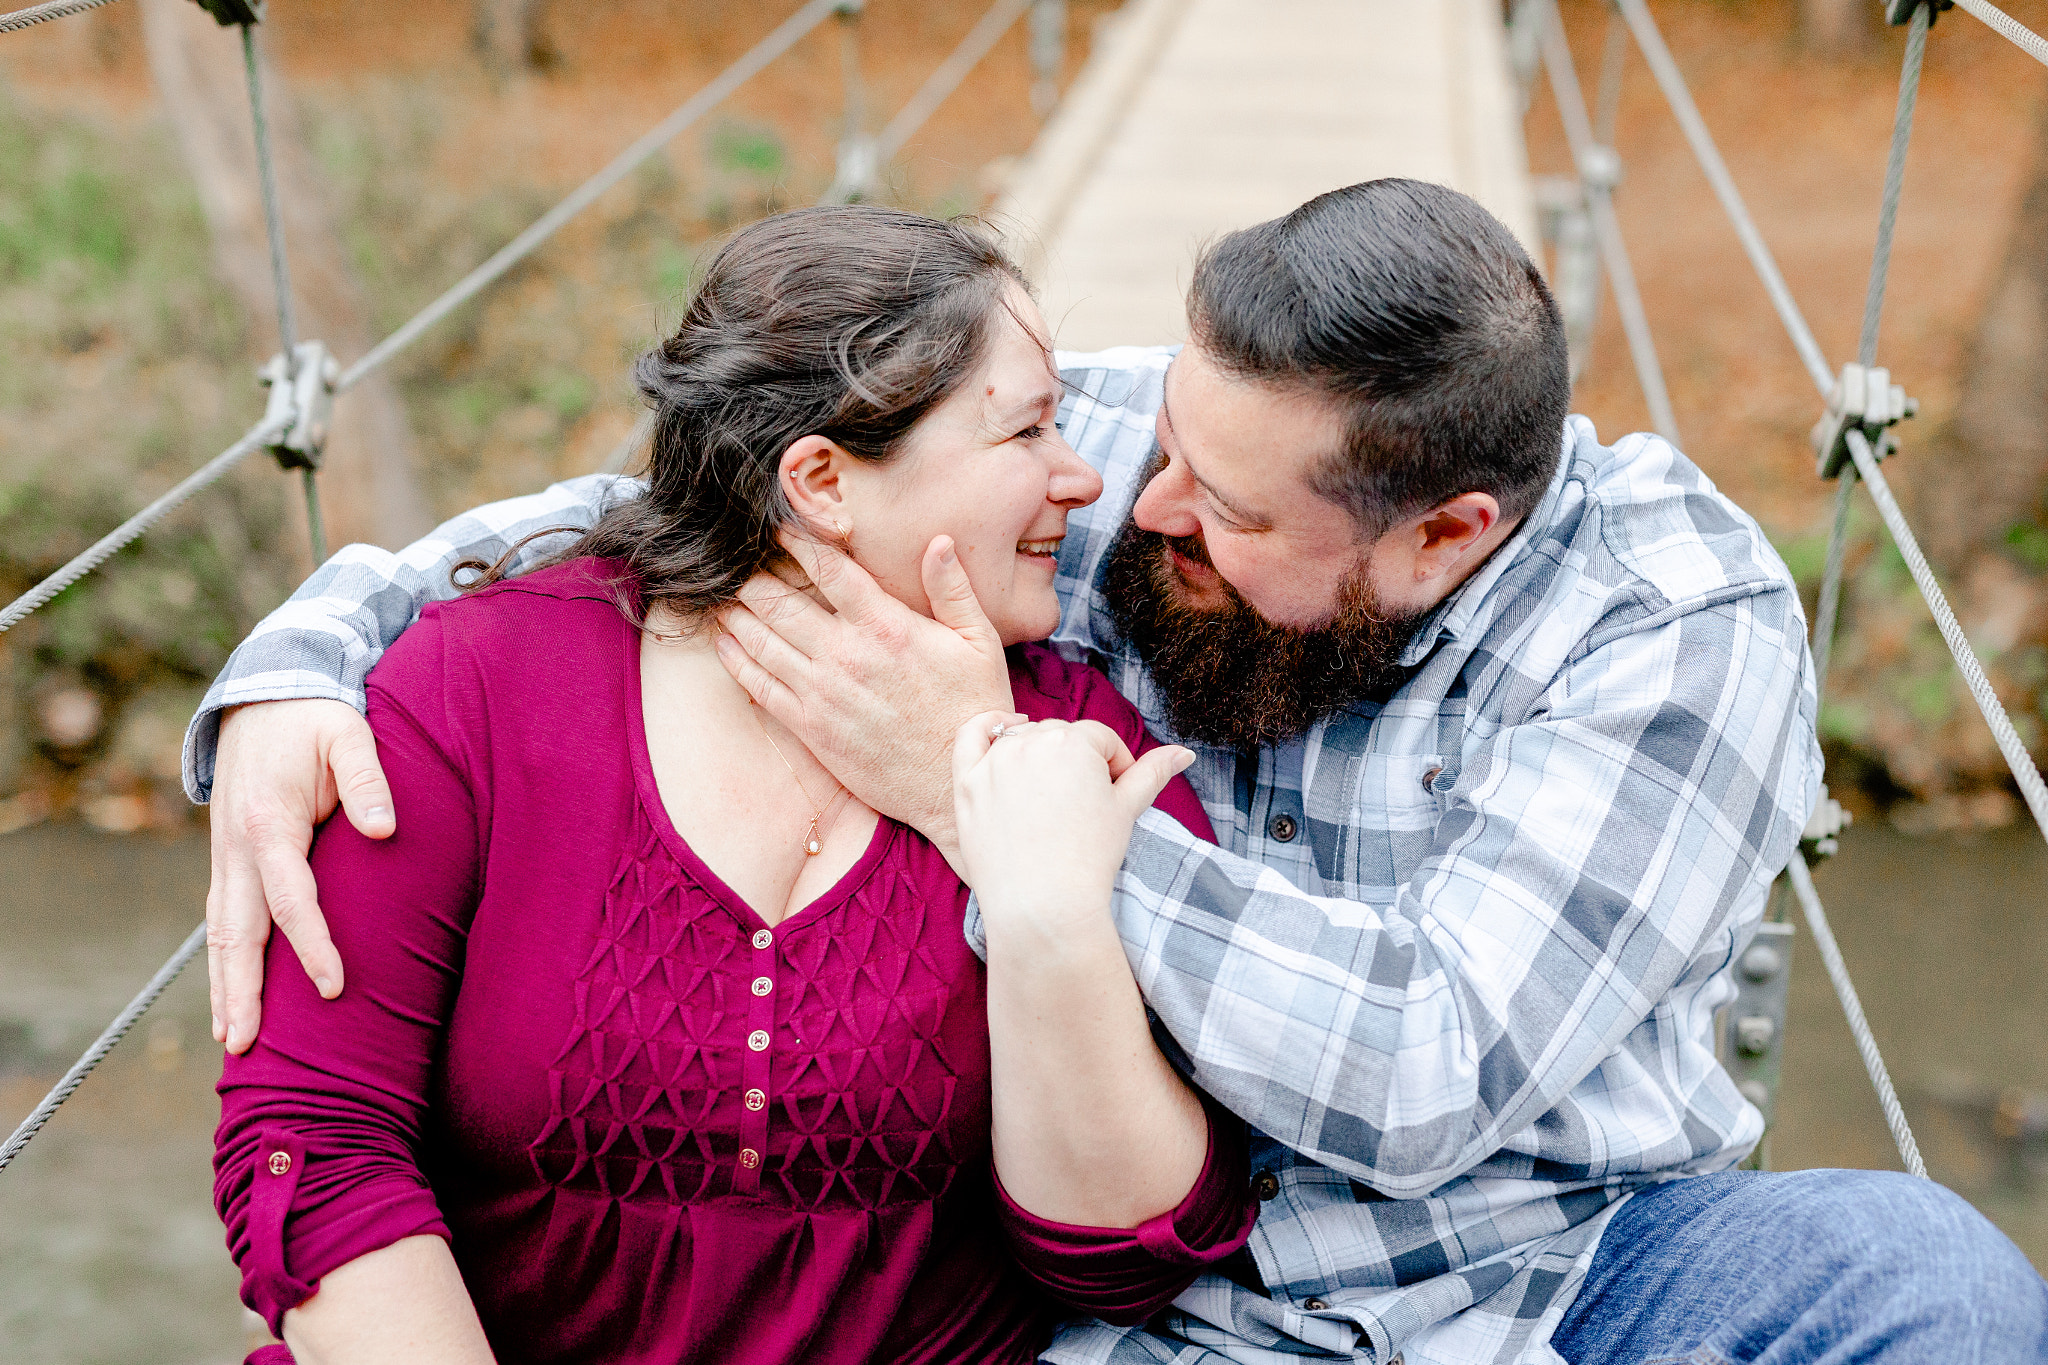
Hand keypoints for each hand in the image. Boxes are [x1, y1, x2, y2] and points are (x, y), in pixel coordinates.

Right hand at [208, 698, 393, 1053]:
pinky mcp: (229, 860)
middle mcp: (236, 847)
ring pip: (220, 932)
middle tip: (245, 1046)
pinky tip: (228, 997)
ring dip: (224, 986)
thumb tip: (386, 828)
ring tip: (231, 1040)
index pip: (290, 898)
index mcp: (268, 822)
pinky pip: (222, 920)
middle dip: (242, 990)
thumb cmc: (316, 718)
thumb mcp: (348, 734)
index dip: (312, 945)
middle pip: (237, 931)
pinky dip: (222, 962)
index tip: (334, 986)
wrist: (265, 693)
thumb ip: (367, 779)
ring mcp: (226, 856)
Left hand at [714, 534, 1013, 862]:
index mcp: (887, 627)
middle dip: (753, 576)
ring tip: (722, 595)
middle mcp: (847, 655)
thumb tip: (937, 542)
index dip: (798, 541)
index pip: (830, 570)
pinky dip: (736, 660)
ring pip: (762, 640)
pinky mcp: (811, 728)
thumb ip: (953, 589)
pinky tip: (724, 642)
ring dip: (736, 612)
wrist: (957, 780)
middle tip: (737, 560)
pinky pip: (760, 687)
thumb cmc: (974, 708)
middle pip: (781, 602)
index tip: (778, 527)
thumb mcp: (979, 641)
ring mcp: (823, 693)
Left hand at [951, 712, 1192, 934]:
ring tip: (1050, 798)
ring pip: (1023, 738)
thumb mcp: (1127, 810)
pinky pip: (971, 736)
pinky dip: (988, 725)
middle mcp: (1031, 742)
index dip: (1114, 768)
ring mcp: (994, 761)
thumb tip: (1185, 753)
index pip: (1101, 740)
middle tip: (1082, 808)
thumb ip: (1153, 772)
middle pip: (1062, 737)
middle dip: (1077, 764)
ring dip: (1039, 755)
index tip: (1113, 801)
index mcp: (1074, 742)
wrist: (1042, 906)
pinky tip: (1007, 727)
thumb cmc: (1088, 859)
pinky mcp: (967, 783)